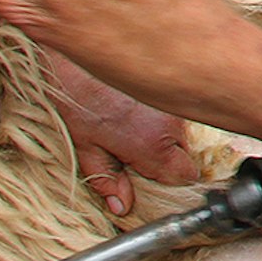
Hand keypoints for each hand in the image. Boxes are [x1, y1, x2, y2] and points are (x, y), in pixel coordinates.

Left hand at [43, 48, 198, 215]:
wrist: (75, 54)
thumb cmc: (77, 99)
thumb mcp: (85, 148)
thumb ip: (107, 179)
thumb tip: (121, 205)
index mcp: (151, 144)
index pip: (184, 175)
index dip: (169, 180)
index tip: (149, 176)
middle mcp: (170, 122)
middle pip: (186, 152)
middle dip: (167, 156)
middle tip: (136, 152)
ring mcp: (172, 99)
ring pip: (182, 128)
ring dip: (165, 133)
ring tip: (133, 125)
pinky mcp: (169, 81)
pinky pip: (175, 107)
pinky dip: (162, 112)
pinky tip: (137, 107)